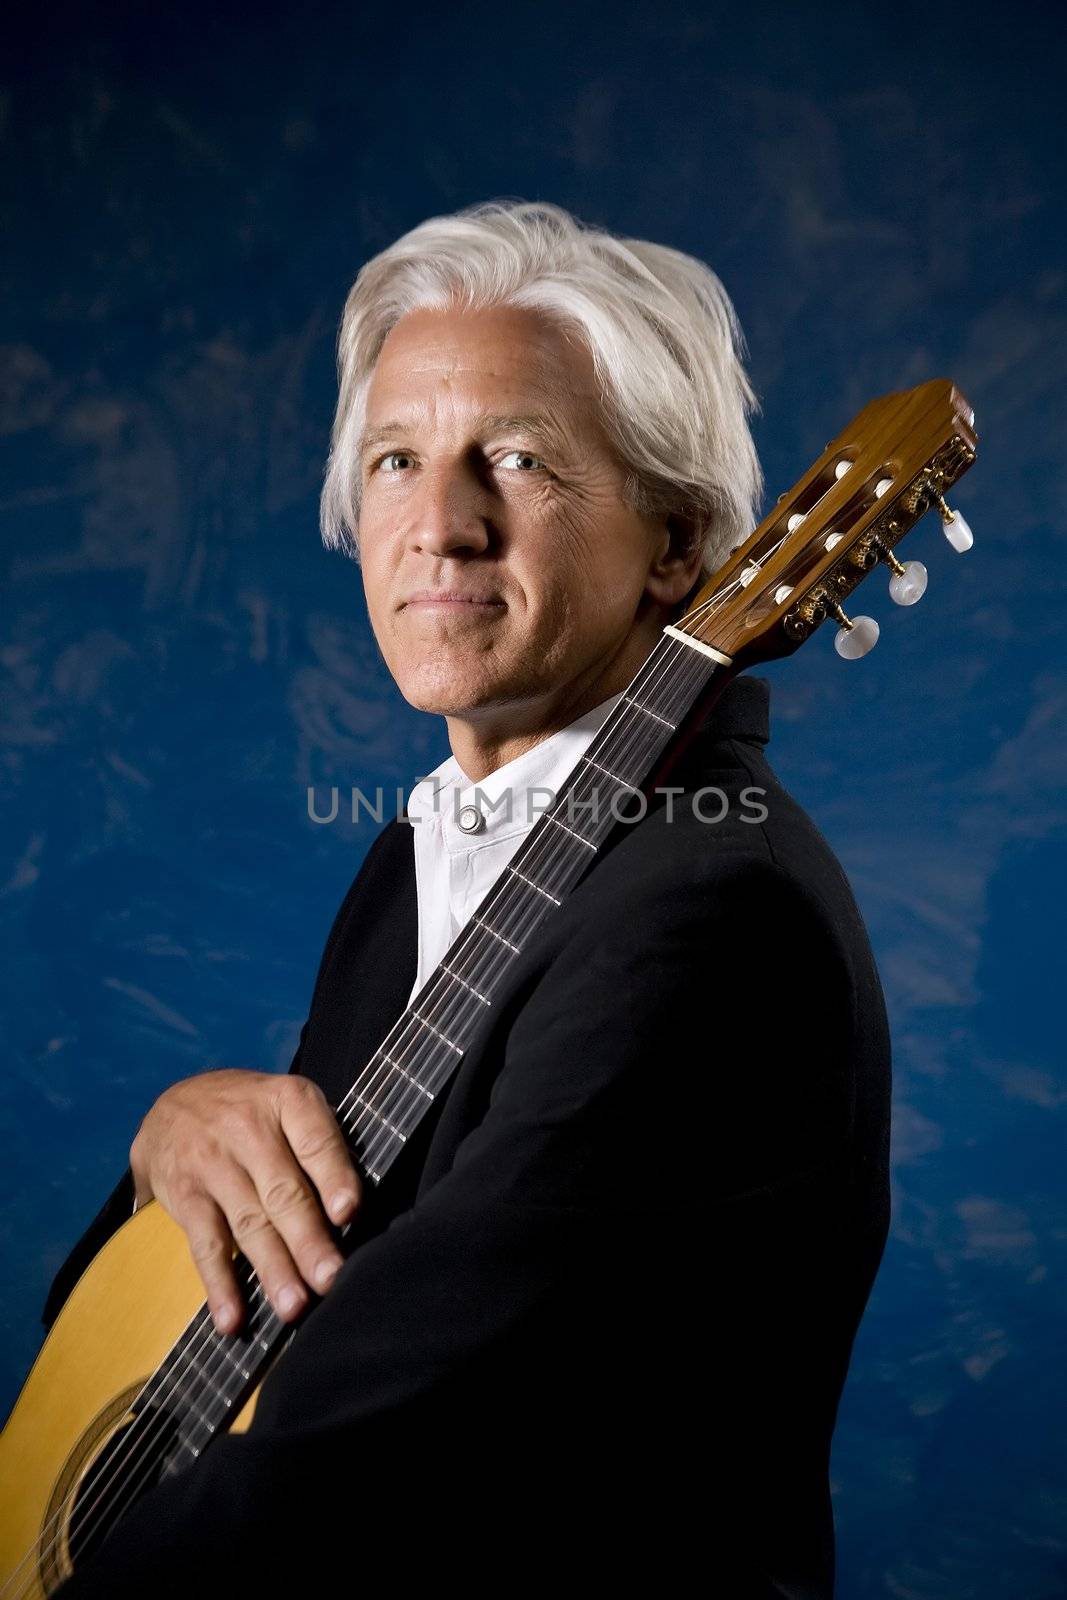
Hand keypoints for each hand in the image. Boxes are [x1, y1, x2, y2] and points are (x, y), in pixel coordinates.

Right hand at [129, 1069, 362, 1334]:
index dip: (333, 1177)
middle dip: (308, 1240)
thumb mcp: (288, 1106)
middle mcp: (248, 1128)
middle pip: (284, 1191)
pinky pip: (205, 1244)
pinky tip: (233, 1318)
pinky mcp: (185, 1195)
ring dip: (272, 1269)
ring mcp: (213, 1163)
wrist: (175, 1105)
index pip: (315, 1141)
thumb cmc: (254, 1115)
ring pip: (249, 1223)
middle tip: (330, 1279)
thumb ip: (321, 1146)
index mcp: (288, 1101)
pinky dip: (219, 1285)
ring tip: (294, 1306)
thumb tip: (357, 1212)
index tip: (348, 1212)